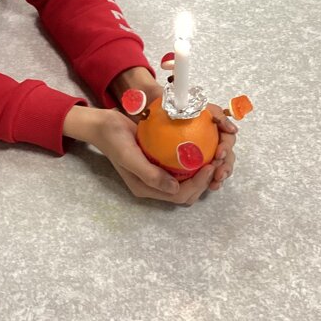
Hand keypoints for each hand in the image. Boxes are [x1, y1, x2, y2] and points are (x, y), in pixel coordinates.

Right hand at [110, 68, 237, 192]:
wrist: (104, 125)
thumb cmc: (114, 139)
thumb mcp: (128, 155)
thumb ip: (149, 173)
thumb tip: (174, 189)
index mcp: (147, 188)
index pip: (180, 195)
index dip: (198, 184)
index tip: (209, 164)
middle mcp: (155, 184)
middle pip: (188, 191)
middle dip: (205, 180)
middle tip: (217, 159)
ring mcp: (158, 172)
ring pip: (188, 180)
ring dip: (203, 171)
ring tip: (214, 155)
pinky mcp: (160, 160)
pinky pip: (183, 165)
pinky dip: (195, 160)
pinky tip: (203, 146)